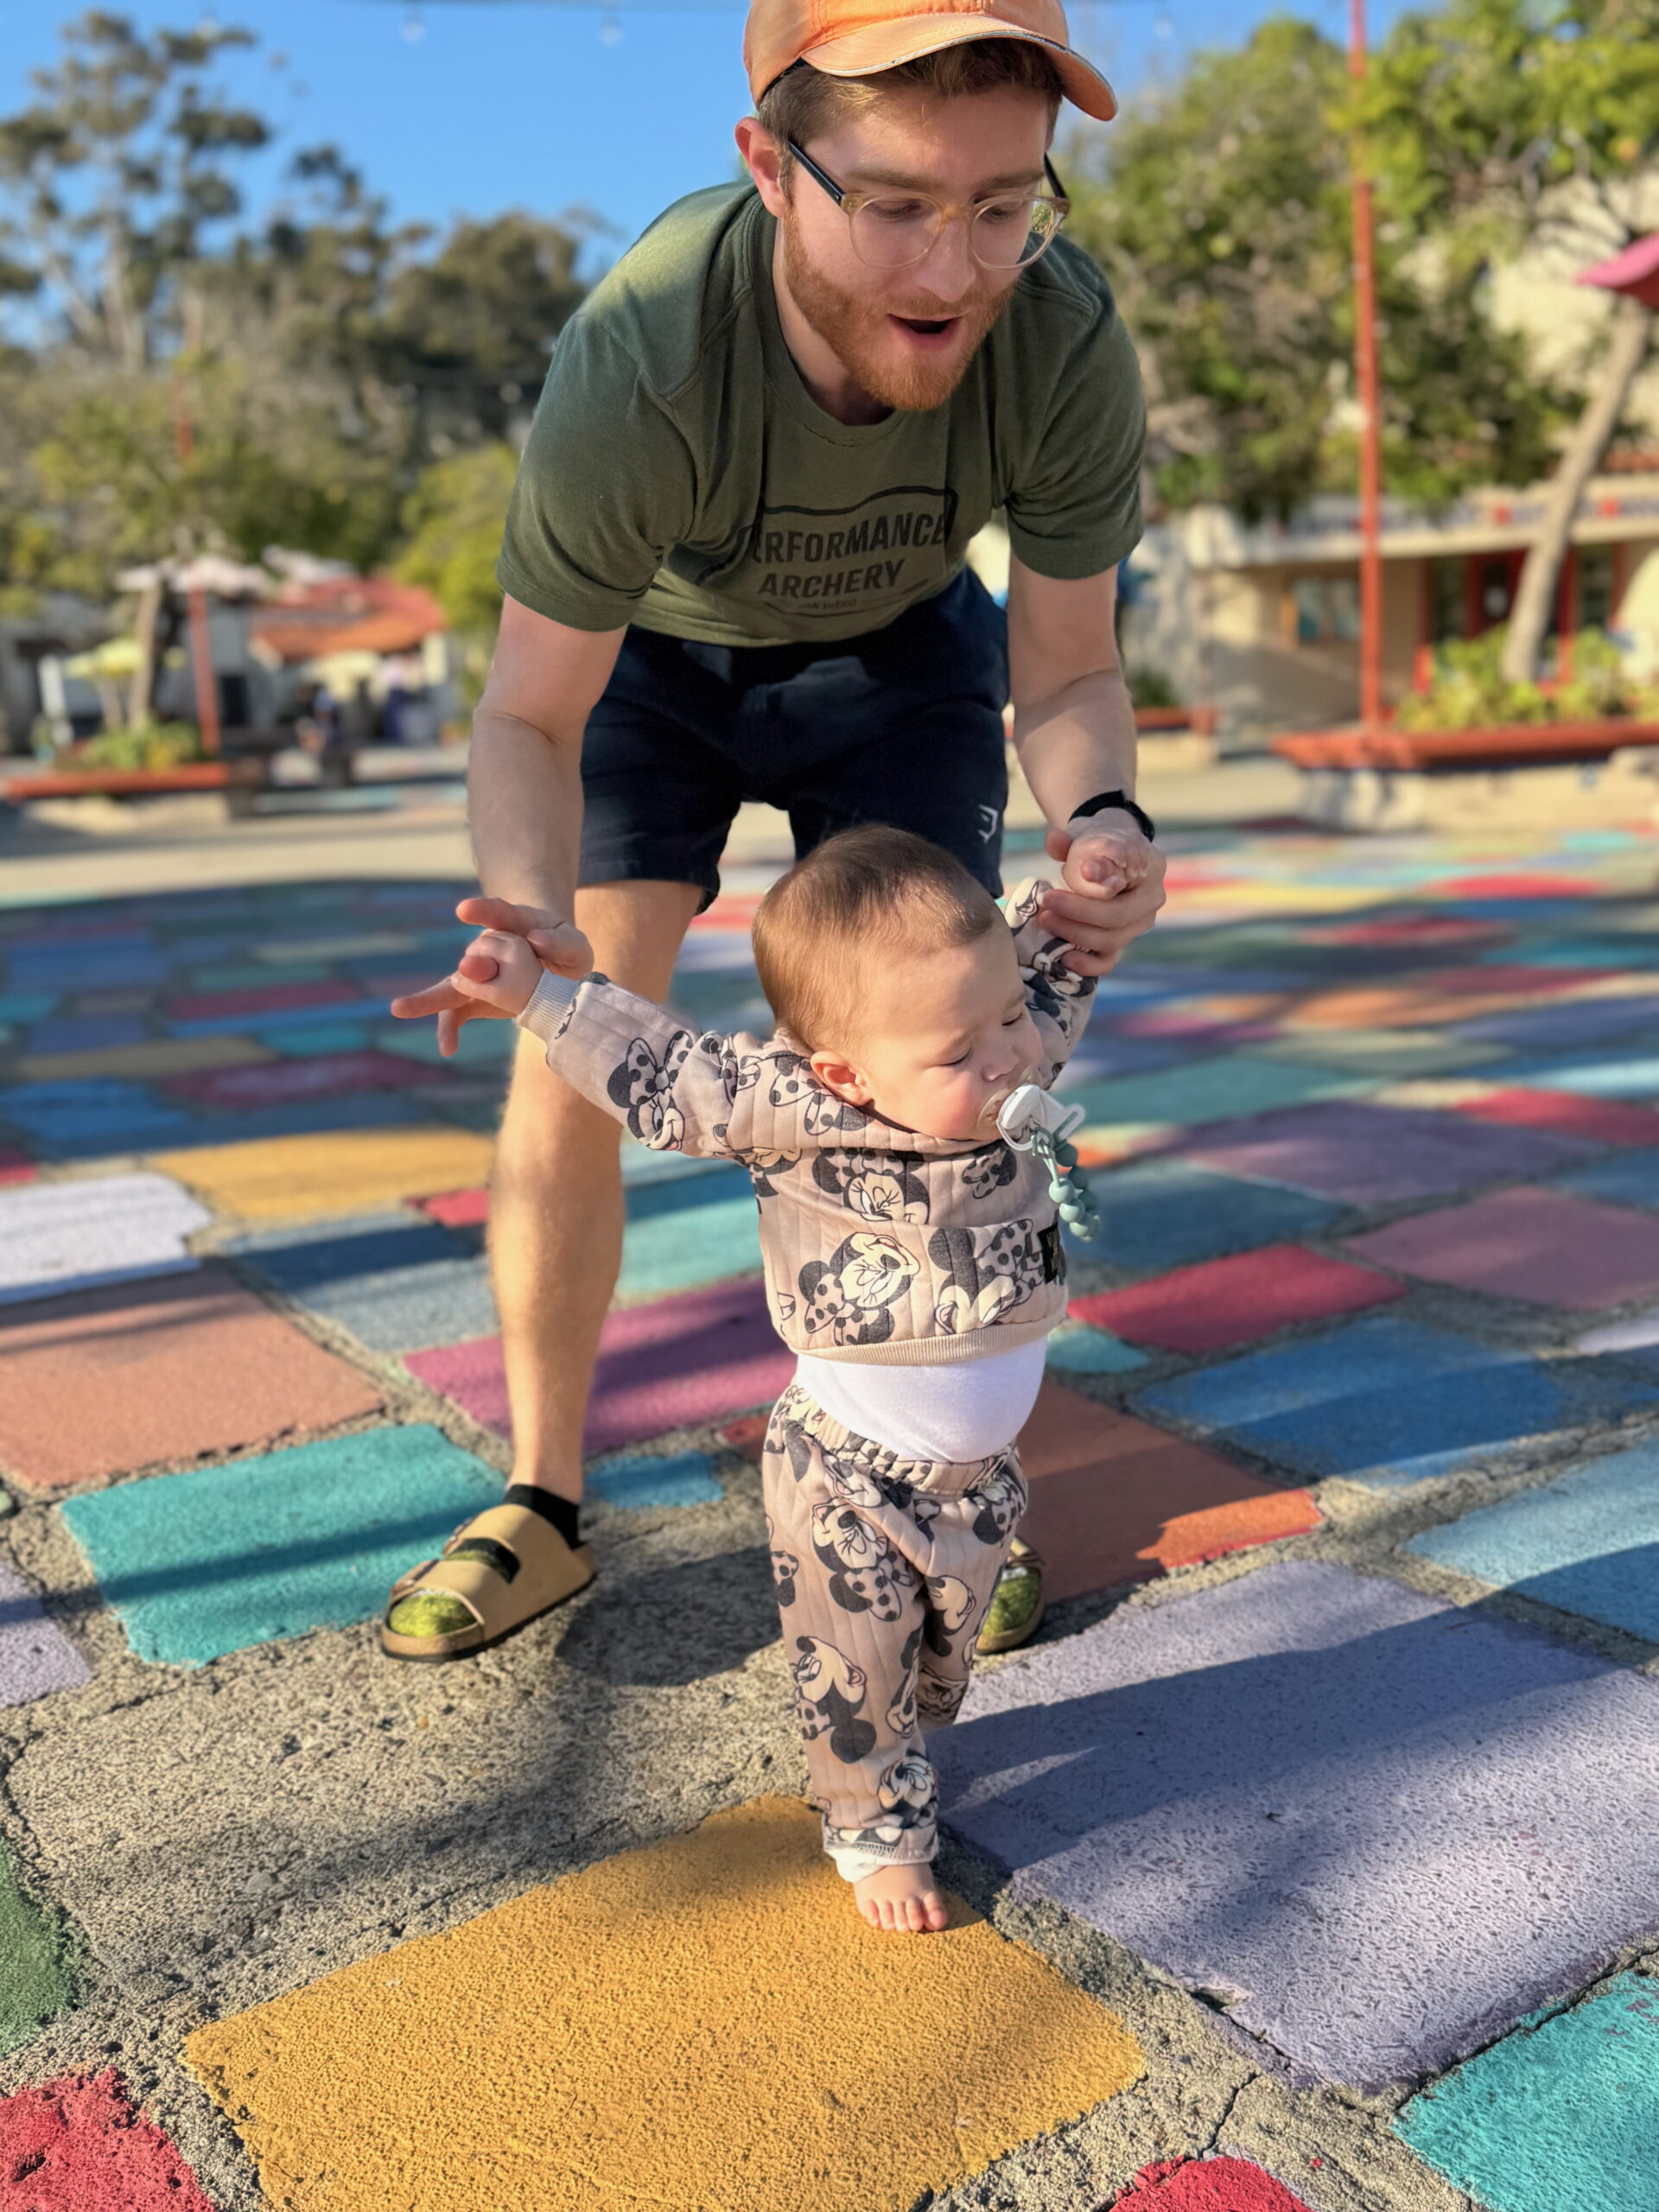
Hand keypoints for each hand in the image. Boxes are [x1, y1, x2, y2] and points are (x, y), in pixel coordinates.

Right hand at [388, 896, 593, 1057]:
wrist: (551, 966)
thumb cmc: (562, 951)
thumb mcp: (574, 945)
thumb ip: (562, 942)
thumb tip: (536, 941)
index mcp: (514, 925)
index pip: (499, 913)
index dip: (483, 910)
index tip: (465, 910)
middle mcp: (490, 947)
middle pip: (473, 953)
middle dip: (470, 964)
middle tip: (467, 969)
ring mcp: (479, 973)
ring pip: (454, 985)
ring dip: (431, 999)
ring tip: (400, 1008)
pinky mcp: (475, 997)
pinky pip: (457, 1013)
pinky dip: (450, 1029)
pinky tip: (448, 1047)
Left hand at [1038, 818, 1166, 976]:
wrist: (1104, 854)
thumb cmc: (1096, 844)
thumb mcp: (1086, 835)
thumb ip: (1070, 842)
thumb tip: (1062, 848)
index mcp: (1150, 867)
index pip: (1125, 880)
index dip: (1100, 883)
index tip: (1073, 878)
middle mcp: (1151, 900)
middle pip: (1117, 917)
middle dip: (1077, 914)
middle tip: (1047, 902)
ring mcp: (1138, 924)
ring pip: (1111, 941)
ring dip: (1074, 934)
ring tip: (1045, 920)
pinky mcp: (1122, 940)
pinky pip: (1109, 960)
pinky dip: (1087, 964)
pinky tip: (1064, 959)